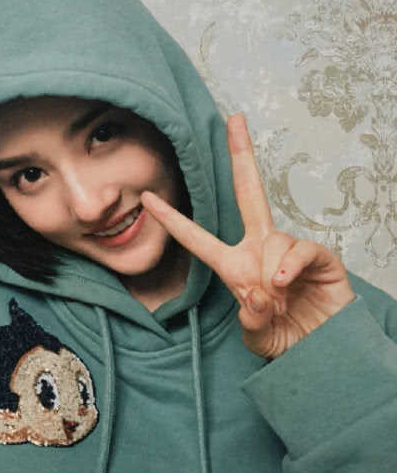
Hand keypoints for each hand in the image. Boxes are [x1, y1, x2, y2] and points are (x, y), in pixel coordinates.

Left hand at [141, 113, 354, 358]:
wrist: (325, 353)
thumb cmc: (286, 338)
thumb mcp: (257, 336)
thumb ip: (251, 320)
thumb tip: (258, 293)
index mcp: (235, 265)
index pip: (197, 238)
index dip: (172, 220)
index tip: (148, 197)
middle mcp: (260, 248)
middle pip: (249, 192)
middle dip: (242, 154)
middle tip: (235, 118)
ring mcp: (289, 250)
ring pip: (271, 239)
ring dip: (269, 274)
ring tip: (276, 301)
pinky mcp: (320, 257)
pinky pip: (299, 249)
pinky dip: (289, 266)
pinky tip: (285, 284)